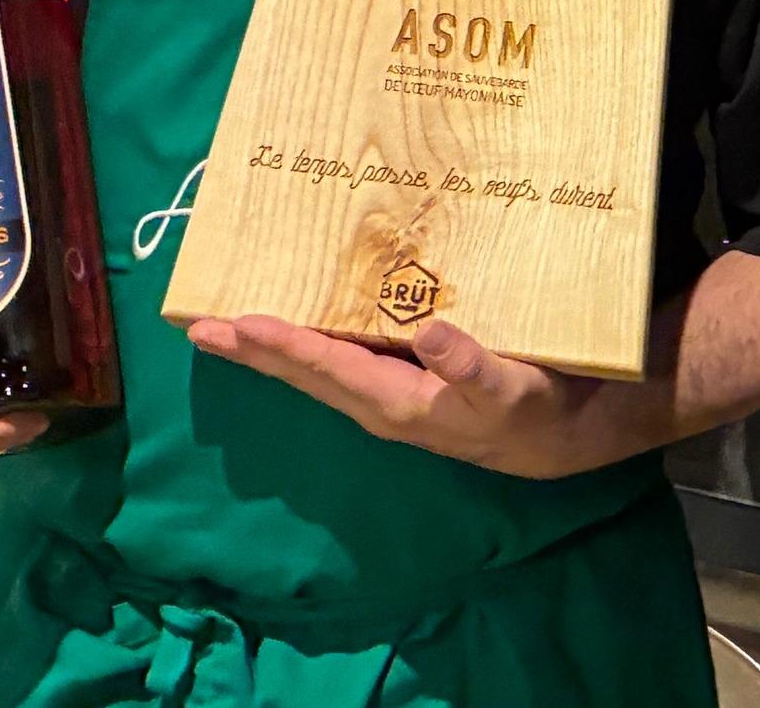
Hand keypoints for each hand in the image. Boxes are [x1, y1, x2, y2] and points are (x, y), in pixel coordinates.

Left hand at [186, 315, 641, 478]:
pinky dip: (312, 340)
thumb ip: (471, 366)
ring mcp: (388, 393)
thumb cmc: (535, 409)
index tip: (236, 323)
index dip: (282, 345)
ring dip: (273, 348)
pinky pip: (344, 357)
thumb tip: (430, 333)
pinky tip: (303, 324)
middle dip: (252, 350)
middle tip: (197, 326)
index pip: (327, 367)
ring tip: (231, 327)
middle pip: (306, 371)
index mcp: (397, 401)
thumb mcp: (511, 388)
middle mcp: (380, 401)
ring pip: (318, 368)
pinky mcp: (404, 381)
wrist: (563, 437)